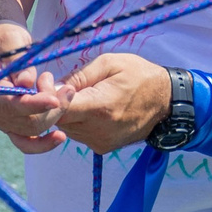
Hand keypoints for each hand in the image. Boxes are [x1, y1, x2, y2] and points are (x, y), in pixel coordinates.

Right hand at [0, 21, 72, 154]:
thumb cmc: (2, 37)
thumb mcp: (9, 38)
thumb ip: (18, 59)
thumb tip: (27, 83)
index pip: (12, 104)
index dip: (34, 104)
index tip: (55, 99)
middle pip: (26, 121)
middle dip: (52, 109)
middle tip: (69, 89)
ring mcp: (1, 120)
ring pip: (32, 131)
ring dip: (54, 117)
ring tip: (67, 93)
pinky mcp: (11, 124)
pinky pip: (26, 142)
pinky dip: (43, 143)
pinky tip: (60, 137)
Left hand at [53, 54, 173, 153]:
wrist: (166, 102)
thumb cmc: (139, 75)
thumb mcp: (109, 63)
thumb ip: (78, 76)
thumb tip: (52, 86)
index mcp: (100, 107)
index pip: (58, 110)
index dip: (45, 96)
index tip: (46, 80)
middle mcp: (98, 130)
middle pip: (58, 121)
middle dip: (52, 103)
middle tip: (56, 83)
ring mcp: (100, 142)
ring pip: (65, 128)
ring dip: (64, 112)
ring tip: (77, 94)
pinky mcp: (102, 148)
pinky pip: (77, 134)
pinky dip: (76, 121)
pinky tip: (88, 107)